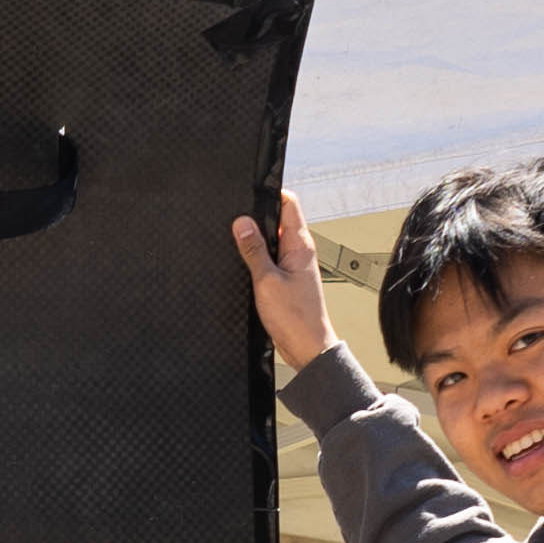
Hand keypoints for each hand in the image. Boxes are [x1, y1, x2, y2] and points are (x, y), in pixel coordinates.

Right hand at [229, 186, 340, 375]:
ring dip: (255, 240)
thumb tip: (242, 223)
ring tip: (237, 242)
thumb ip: (253, 250)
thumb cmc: (296, 320)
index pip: (289, 204)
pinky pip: (269, 259)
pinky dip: (256, 258)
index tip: (249, 194)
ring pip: (271, 241)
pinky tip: (243, 264)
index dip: (270, 194)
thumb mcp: (267, 281)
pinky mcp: (285, 279)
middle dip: (256, 217)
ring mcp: (293, 265)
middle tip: (235, 221)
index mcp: (300, 245)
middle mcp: (299, 252)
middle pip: (277, 220)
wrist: (307, 348)